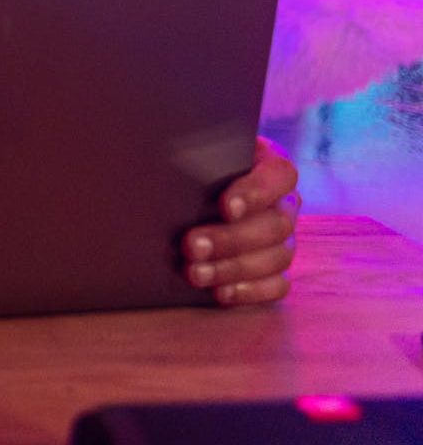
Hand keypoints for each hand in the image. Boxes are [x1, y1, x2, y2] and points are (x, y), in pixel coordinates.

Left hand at [181, 136, 299, 305]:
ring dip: (233, 268)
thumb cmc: (186, 166)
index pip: (280, 175)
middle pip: (276, 224)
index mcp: (269, 166)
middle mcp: (282, 204)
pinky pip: (277, 286)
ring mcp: (283, 239)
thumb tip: (163, 161)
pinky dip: (250, 291)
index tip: (225, 207)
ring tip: (194, 273)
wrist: (181, 193)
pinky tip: (220, 292)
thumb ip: (190, 154)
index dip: (256, 192)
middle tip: (191, 245)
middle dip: (230, 238)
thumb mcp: (189, 152)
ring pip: (277, 257)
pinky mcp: (275, 270)